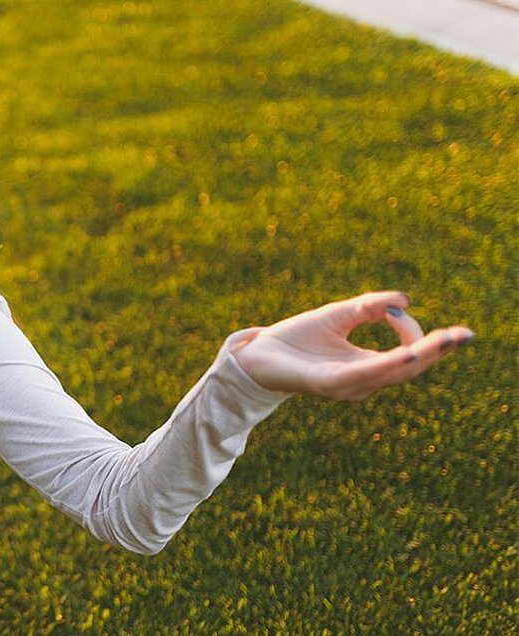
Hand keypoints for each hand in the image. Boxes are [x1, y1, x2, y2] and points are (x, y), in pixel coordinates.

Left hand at [231, 291, 472, 399]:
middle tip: (463, 335)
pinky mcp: (328, 383)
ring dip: (416, 358)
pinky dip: (384, 365)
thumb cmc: (296, 339)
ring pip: (390, 372)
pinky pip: (362, 375)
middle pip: (408, 367)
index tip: (400, 308)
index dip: (414, 332)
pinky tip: (404, 354)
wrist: (255, 355)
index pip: (406, 353)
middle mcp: (362, 379)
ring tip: (437, 344)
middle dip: (436, 351)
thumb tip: (403, 300)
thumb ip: (368, 308)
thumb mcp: (338, 316)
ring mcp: (346, 384)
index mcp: (366, 365)